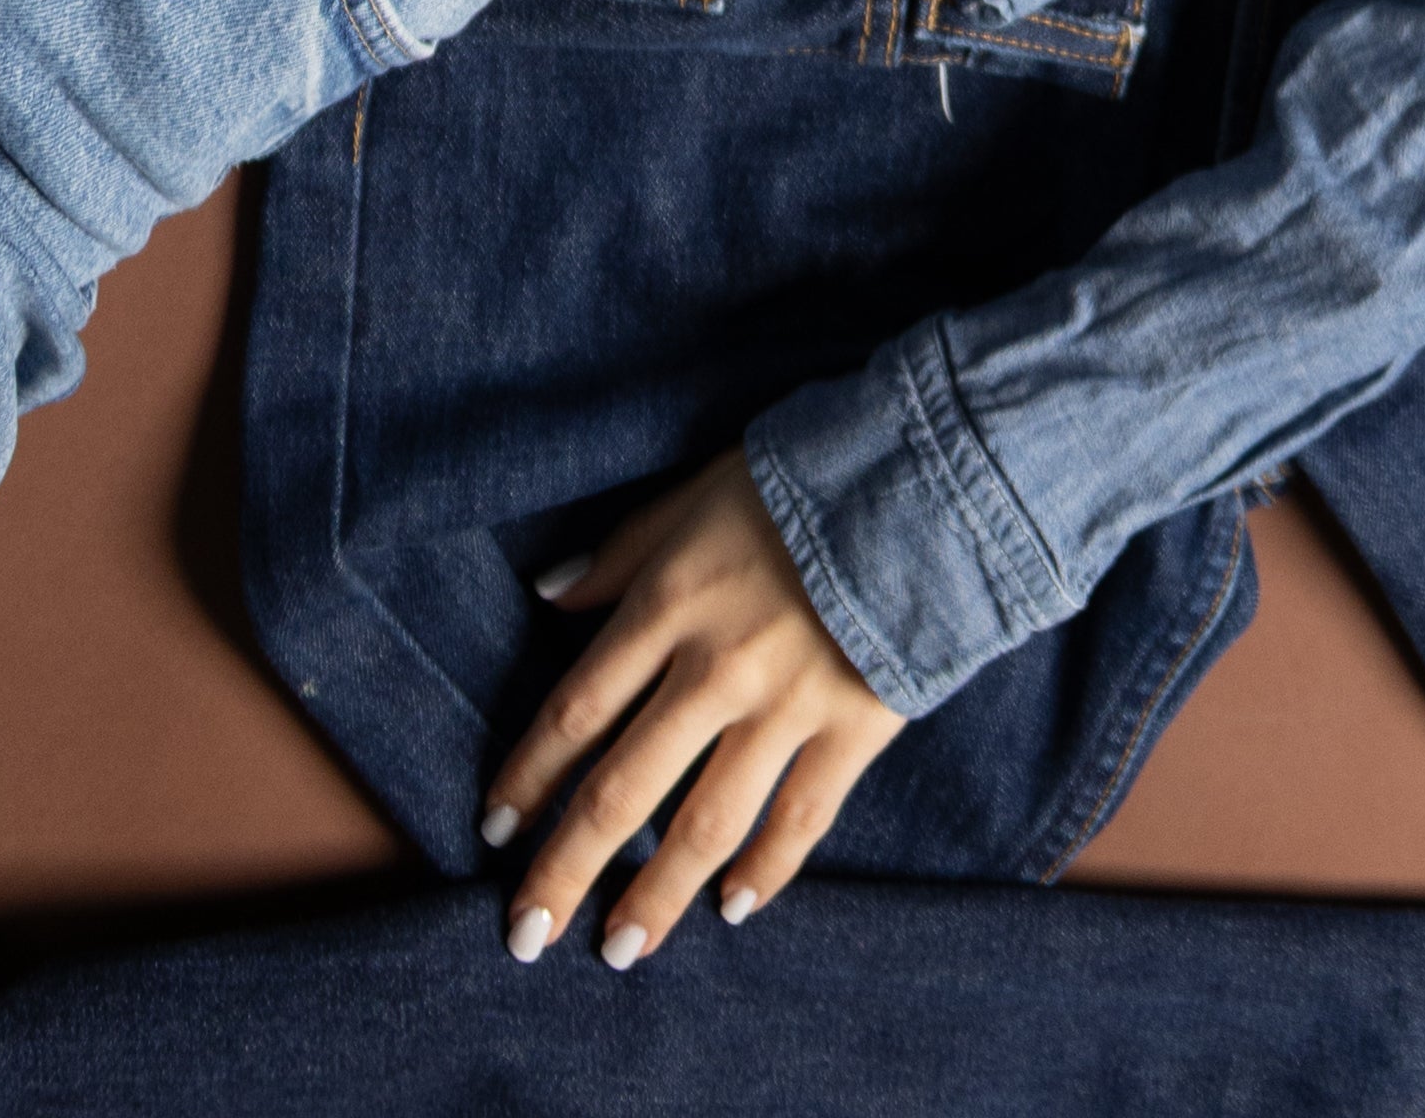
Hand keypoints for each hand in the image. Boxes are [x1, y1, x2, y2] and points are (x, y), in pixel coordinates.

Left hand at [481, 450, 900, 969]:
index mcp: (670, 603)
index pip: (577, 711)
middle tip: (525, 934)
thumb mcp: (695, 493)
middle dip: (566, 869)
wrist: (929, 474)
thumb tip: (547, 592)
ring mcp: (788, 705)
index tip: (495, 829)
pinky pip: (801, 819)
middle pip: (623, 789)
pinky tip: (732, 907)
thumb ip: (623, 551)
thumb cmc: (799, 480)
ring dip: (655, 896)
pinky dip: (765, 872)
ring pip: (705, 824)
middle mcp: (717, 667)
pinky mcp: (856, 726)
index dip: (528, 776)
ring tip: (618, 950)